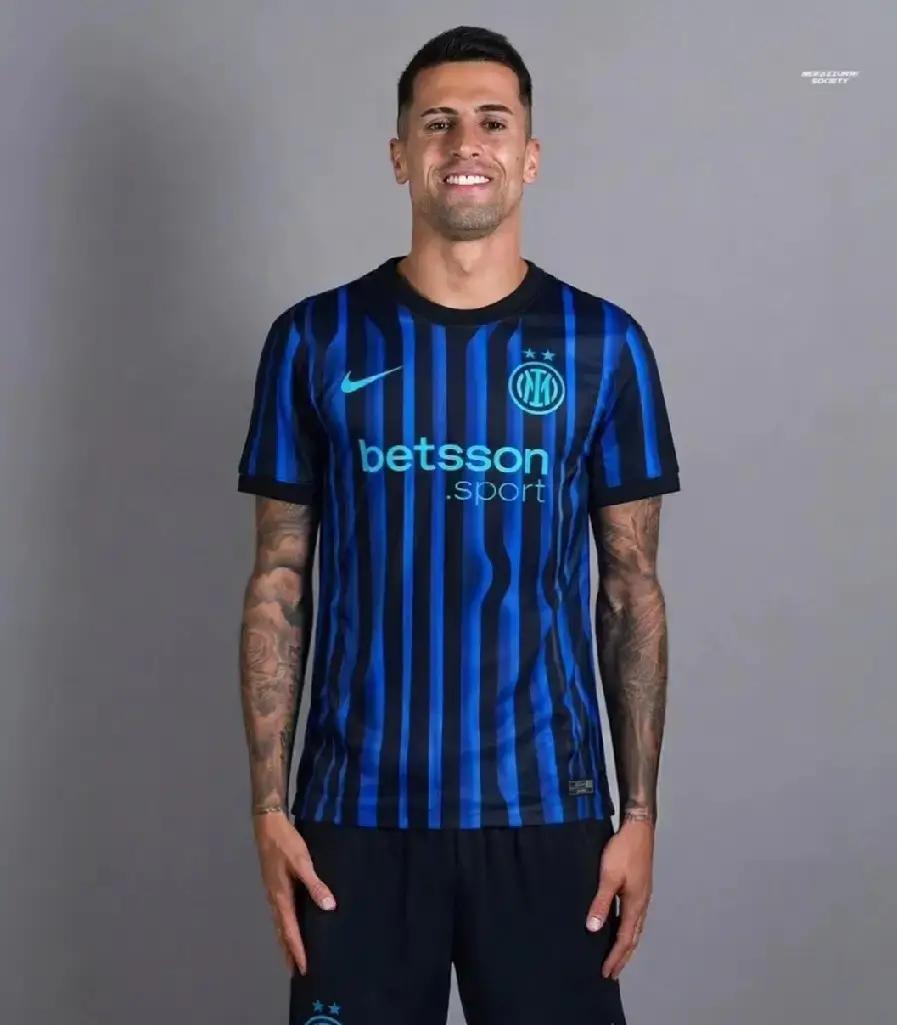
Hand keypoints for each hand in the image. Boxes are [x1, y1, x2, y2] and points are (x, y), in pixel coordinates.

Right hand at [252, 811, 336, 974]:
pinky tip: (291, 924)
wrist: (268, 825)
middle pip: (282, 932)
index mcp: (281, 897)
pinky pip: (280, 913)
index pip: (290, 931)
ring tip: (292, 955)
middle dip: (288, 952)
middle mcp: (274, 899)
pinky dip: (285, 926)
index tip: (303, 970)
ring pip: (279, 924)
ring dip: (286, 940)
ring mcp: (272, 892)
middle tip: (296, 972)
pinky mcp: (274, 885)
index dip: (297, 951)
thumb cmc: (286, 843)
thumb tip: (329, 907)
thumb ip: (315, 884)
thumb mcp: (303, 862)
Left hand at [584, 817, 653, 978]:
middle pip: (633, 938)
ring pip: (635, 928)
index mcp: (636, 905)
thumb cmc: (624, 850)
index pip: (625, 940)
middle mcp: (642, 904)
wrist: (638, 829)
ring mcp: (642, 896)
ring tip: (617, 956)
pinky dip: (627, 929)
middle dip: (623, 956)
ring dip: (626, 944)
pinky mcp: (639, 887)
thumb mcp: (608, 876)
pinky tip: (618, 926)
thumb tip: (594, 928)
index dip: (616, 957)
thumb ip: (601, 903)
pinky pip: (633, 916)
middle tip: (612, 972)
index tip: (607, 972)